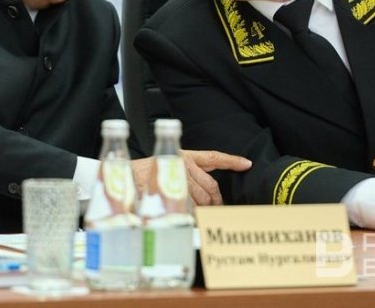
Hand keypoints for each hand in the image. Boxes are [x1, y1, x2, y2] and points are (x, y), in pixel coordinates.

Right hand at [131, 150, 250, 206]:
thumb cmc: (150, 173)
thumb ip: (192, 174)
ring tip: (198, 215)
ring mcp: (179, 175)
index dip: (232, 161)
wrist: (127, 176)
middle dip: (215, 201)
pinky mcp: (172, 188)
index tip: (247, 163)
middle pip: (211, 186)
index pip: (215, 157)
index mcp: (187, 155)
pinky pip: (190, 206)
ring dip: (203, 210)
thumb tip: (211, 195)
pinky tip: (190, 218)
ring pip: (202, 198)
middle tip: (213, 209)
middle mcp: (184, 163)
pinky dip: (192, 215)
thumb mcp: (172, 165)